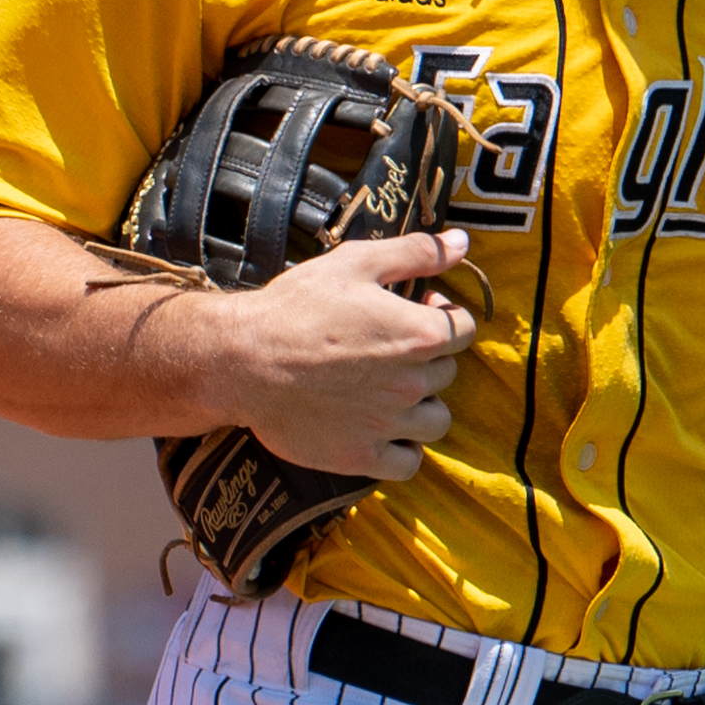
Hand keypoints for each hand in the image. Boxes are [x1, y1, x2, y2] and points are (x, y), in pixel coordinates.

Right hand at [210, 229, 478, 479]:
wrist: (240, 361)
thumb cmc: (296, 307)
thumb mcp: (356, 262)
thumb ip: (416, 253)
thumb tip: (462, 241)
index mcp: (419, 335)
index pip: (464, 329)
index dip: (445, 316)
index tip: (418, 311)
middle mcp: (412, 383)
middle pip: (448, 373)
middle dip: (428, 359)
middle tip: (390, 349)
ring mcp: (388, 424)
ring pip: (436, 421)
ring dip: (422, 406)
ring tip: (389, 391)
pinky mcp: (361, 456)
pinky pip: (409, 463)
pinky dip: (403, 449)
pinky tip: (382, 431)